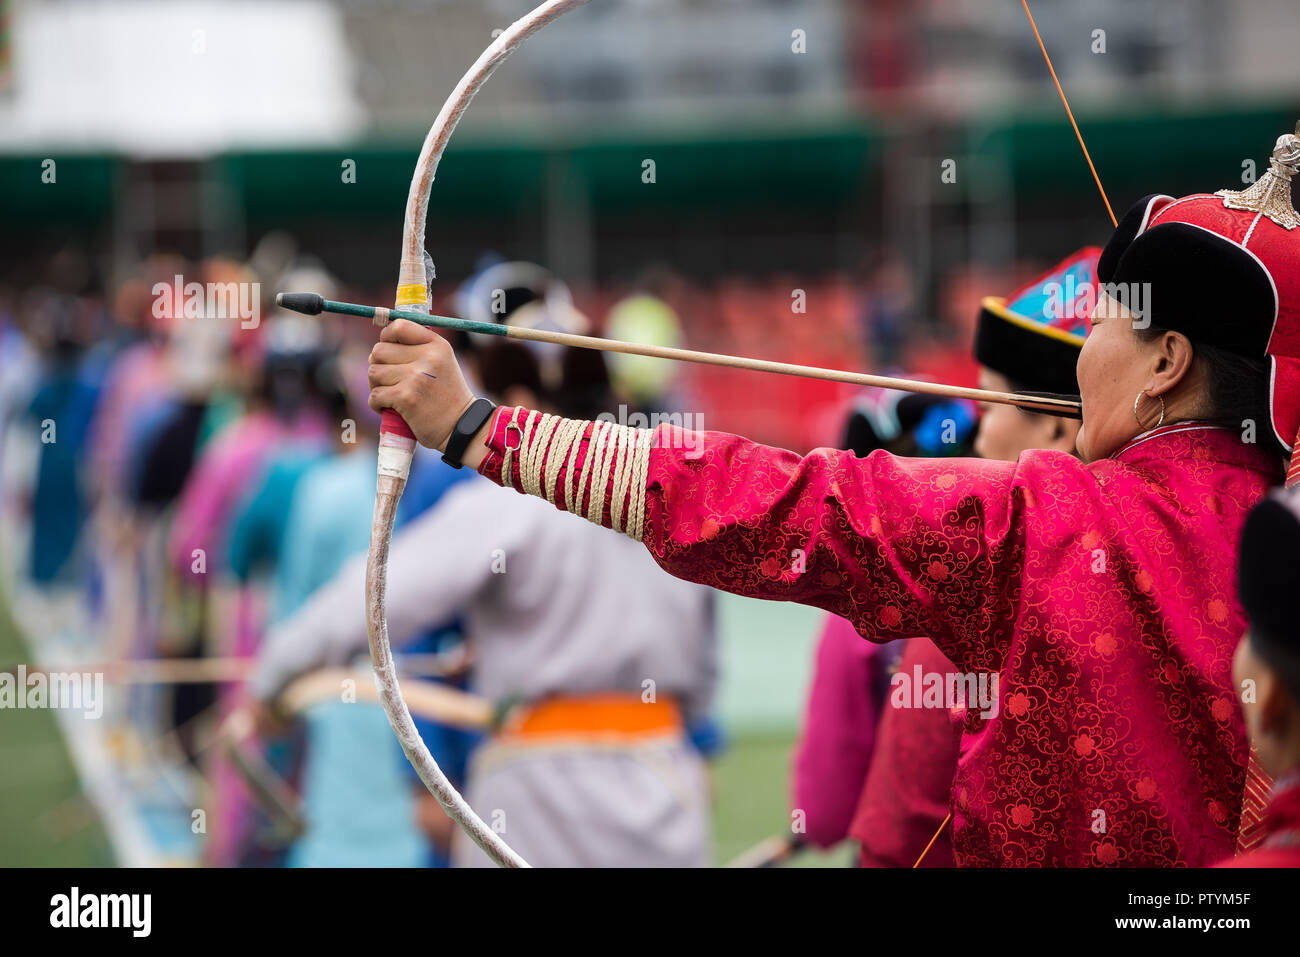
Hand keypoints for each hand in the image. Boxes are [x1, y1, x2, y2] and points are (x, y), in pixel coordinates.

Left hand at [367, 319, 475, 450]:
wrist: (461, 428)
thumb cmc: (446, 396)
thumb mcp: (442, 363)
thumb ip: (418, 348)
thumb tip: (382, 341)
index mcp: (437, 345)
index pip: (398, 326)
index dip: (386, 338)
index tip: (389, 352)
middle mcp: (428, 357)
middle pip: (378, 351)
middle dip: (378, 367)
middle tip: (389, 381)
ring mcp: (416, 377)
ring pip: (373, 373)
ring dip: (376, 386)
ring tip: (391, 396)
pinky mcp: (406, 397)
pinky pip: (375, 395)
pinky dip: (377, 404)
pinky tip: (390, 409)